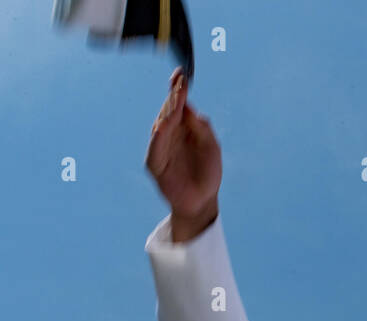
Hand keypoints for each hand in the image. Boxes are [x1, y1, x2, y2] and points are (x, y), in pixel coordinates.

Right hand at [145, 68, 221, 242]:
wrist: (202, 200)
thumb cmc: (208, 173)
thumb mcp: (211, 146)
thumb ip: (201, 127)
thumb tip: (189, 107)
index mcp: (184, 128)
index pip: (179, 105)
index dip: (178, 89)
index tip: (181, 75)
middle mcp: (171, 135)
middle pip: (169, 111)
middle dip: (174, 97)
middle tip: (179, 82)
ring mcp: (162, 148)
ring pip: (161, 126)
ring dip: (167, 113)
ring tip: (175, 99)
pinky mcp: (155, 164)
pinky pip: (155, 148)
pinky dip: (158, 138)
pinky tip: (162, 126)